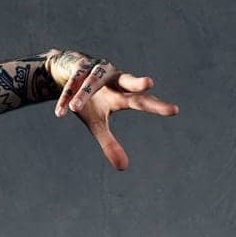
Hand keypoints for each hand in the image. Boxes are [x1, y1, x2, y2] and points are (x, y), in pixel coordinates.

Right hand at [47, 50, 178, 170]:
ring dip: (83, 95)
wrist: (68, 74)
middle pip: (127, 80)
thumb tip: (124, 167)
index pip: (141, 101)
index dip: (157, 106)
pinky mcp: (76, 69)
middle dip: (136, 83)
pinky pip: (70, 85)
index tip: (174, 110)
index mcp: (121, 93)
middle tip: (149, 83)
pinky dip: (65, 98)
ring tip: (74, 109)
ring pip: (91, 82)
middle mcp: (112, 79)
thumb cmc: (90, 101)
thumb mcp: (98, 124)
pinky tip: (60, 113)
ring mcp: (94, 71)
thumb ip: (110, 143)